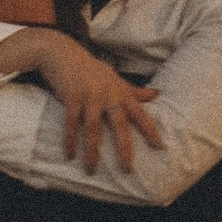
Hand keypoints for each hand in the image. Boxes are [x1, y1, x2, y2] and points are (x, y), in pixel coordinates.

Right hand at [0, 29, 161, 173]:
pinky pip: (72, 123)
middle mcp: (108, 94)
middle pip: (119, 124)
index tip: (160, 147)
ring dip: (92, 151)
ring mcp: (89, 96)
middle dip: (124, 148)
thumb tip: (156, 94)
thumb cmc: (90, 68)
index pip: (140, 113)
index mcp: (120, 91)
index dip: (150, 130)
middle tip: (127, 169)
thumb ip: (133, 90)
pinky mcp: (71, 97)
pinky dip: (70, 140)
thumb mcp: (113, 77)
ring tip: (91, 169)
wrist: (61, 52)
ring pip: (93, 128)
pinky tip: (69, 154)